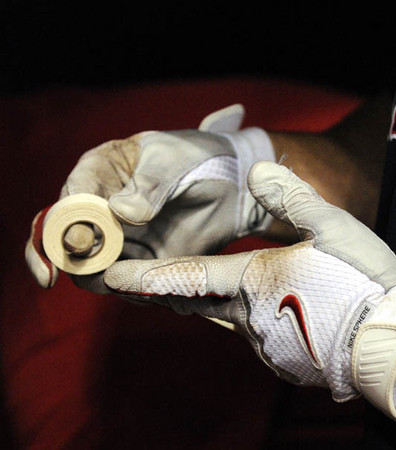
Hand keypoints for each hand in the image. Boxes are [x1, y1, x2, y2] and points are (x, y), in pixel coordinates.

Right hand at [25, 105, 274, 292]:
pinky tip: (147, 289)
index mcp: (99, 171)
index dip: (68, 221)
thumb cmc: (199, 159)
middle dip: (71, 258)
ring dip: (99, 279)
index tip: (80, 241)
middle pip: (67, 238)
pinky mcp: (139, 261)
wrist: (234, 185)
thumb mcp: (175, 161)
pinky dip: (129, 288)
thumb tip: (122, 213)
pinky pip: (123, 281)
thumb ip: (150, 186)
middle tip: (86, 272)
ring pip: (90, 267)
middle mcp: (99, 207)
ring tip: (123, 282)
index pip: (72, 198)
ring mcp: (117, 238)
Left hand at [104, 161, 395, 421]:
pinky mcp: (285, 361)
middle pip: (194, 302)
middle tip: (135, 285)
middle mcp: (248, 316)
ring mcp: (265, 343)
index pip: (185, 276)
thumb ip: (290, 196)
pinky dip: (244, 320)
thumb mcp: (332, 226)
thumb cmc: (361, 280)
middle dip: (161, 292)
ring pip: (224, 319)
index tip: (109, 276)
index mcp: (252, 280)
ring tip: (189, 293)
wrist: (390, 341)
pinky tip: (256, 314)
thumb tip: (255, 169)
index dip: (144, 276)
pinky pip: (254, 335)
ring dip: (203, 305)